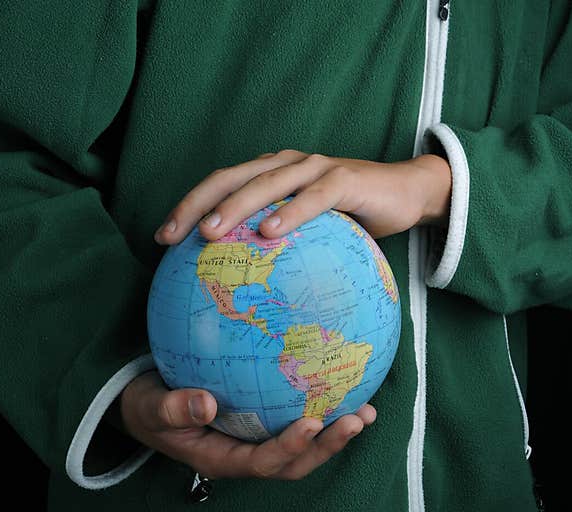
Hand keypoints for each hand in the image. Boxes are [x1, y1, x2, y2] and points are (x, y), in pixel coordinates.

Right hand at [120, 371, 375, 479]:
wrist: (144, 404)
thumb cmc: (146, 406)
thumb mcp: (149, 407)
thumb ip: (172, 409)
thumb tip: (205, 404)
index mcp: (222, 458)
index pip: (263, 461)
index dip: (290, 447)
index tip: (312, 422)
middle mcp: (245, 455)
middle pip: (295, 462)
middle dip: (328, 445)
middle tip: (358, 419)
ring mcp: (256, 441)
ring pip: (303, 446)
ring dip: (335, 432)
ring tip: (367, 411)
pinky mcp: (262, 423)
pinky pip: (296, 420)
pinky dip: (322, 410)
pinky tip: (344, 385)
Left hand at [155, 150, 451, 244]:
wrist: (407, 194)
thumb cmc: (352, 218)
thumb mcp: (311, 233)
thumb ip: (279, 245)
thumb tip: (243, 288)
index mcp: (272, 173)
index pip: (221, 184)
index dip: (188, 206)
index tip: (163, 239)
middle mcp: (287, 164)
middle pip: (232, 178)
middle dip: (197, 204)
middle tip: (172, 236)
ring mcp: (315, 167)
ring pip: (267, 182)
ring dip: (235, 206)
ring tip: (209, 231)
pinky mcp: (344, 179)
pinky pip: (314, 196)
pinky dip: (290, 213)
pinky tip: (269, 233)